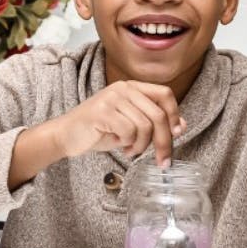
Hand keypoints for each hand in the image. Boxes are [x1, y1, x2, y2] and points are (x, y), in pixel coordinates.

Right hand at [53, 80, 183, 165]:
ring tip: (131, 150)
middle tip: (162, 159)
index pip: (164, 94)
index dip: (174, 115)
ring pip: (145, 126)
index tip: (175, 134)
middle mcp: (123, 88)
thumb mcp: (131, 126)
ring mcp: (112, 98)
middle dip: (163, 141)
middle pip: (158, 115)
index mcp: (131, 87)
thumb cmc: (98, 131)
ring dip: (141, 145)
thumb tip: (180, 126)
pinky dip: (128, 144)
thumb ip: (153, 123)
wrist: (66, 135)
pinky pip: (128, 131)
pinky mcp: (102, 112)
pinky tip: (120, 145)